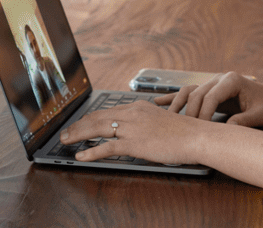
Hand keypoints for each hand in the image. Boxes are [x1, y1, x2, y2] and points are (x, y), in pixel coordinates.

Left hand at [59, 100, 210, 164]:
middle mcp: (132, 113)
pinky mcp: (135, 143)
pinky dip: (92, 151)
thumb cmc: (184, 132)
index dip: (90, 117)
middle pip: (97, 117)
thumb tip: (134, 132)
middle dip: (78, 125)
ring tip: (66, 141)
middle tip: (66, 132)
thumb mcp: (160, 120)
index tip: (80, 123)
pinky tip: (81, 155)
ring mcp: (132, 128)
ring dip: (78, 135)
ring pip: (98, 129)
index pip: (107, 111)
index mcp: (138, 107)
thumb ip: (144, 123)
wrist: (196, 136)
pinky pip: (107, 147)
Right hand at [154, 72, 262, 126]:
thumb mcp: (260, 115)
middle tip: (184, 131)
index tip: (200, 130)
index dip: (203, 114)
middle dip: (189, 113)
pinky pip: (188, 92)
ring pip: (188, 91)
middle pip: (196, 94)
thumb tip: (227, 131)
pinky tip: (158, 102)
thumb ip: (244, 121)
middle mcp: (219, 78)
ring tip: (165, 118)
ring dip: (176, 104)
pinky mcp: (208, 89)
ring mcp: (212, 82)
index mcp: (231, 80)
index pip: (210, 96)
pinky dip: (174, 98)